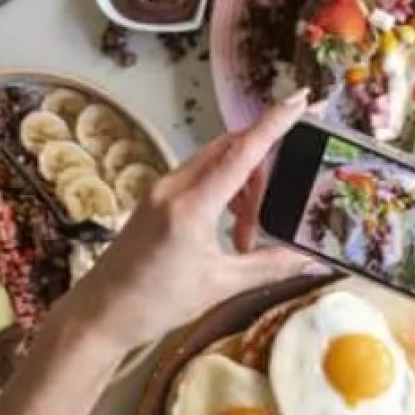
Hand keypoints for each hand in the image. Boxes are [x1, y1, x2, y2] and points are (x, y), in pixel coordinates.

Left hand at [71, 90, 322, 351]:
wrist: (101, 314)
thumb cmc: (156, 303)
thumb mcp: (221, 286)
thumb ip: (270, 267)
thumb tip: (313, 261)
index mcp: (191, 206)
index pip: (242, 152)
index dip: (275, 123)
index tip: (300, 99)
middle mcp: (174, 187)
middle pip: (232, 150)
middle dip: (264, 167)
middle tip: (285, 198)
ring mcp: (163, 188)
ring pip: (218, 161)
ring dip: (244, 186)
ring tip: (249, 234)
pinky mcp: (158, 197)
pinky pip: (202, 175)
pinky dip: (225, 191)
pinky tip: (231, 229)